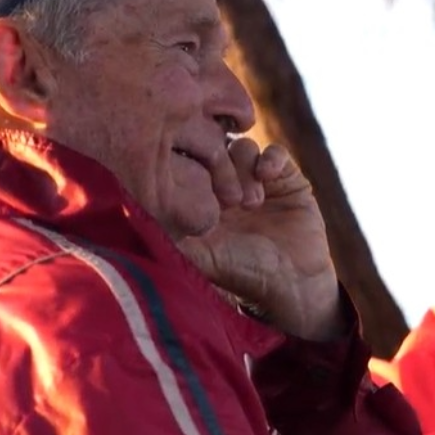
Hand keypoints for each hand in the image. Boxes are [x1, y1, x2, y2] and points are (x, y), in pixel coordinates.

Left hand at [179, 138, 343, 339]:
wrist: (293, 286)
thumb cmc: (245, 275)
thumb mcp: (203, 257)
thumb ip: (175, 237)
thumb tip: (141, 216)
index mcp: (205, 201)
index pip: (191, 164)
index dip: (193, 167)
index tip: (199, 191)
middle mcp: (229, 188)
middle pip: (216, 150)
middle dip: (220, 167)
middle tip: (230, 203)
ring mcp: (258, 182)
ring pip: (243, 148)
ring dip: (244, 168)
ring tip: (251, 202)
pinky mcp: (287, 180)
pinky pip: (275, 153)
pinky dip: (270, 158)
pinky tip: (268, 176)